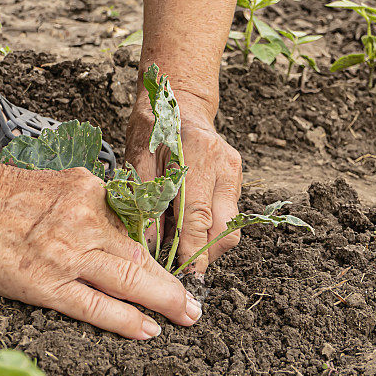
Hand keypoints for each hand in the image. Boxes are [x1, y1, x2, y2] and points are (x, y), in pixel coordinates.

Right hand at [0, 155, 201, 339]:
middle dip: (172, 283)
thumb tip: (116, 217)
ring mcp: (68, 253)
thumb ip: (89, 199)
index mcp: (90, 192)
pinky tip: (146, 328)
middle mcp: (86, 221)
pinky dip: (125, 319)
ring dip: (162, 301)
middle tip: (195, 303)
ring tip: (185, 316)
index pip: (137, 225)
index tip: (178, 264)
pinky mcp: (46, 283)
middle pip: (141, 256)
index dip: (161, 250)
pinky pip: (95, 306)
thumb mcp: (57, 181)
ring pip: (128, 280)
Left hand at [125, 92, 242, 273]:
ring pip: (231, 227)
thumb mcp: (137, 158)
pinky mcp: (237, 179)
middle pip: (224, 227)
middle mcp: (224, 164)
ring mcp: (235, 172)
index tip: (182, 274)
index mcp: (199, 153)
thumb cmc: (153, 127)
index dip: (191, 249)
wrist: (180, 101)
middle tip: (177, 269)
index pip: (199, 214)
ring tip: (180, 252)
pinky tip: (189, 233)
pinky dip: (210, 232)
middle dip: (203, 254)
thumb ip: (144, 199)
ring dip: (208, 246)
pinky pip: (229, 216)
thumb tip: (147, 243)